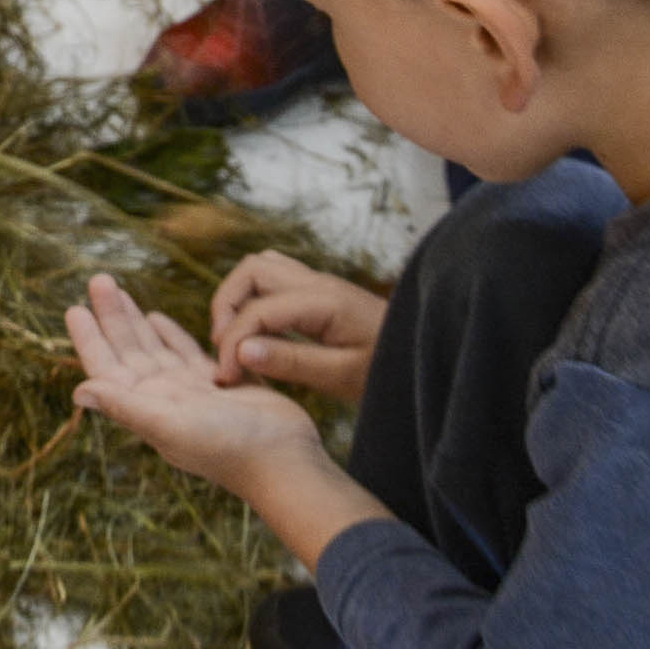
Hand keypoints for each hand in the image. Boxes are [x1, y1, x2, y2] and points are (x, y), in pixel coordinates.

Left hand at [67, 272, 320, 490]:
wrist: (283, 459)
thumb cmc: (228, 447)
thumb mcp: (170, 424)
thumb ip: (125, 406)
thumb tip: (77, 392)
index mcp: (147, 408)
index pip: (108, 368)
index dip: (90, 339)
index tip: (75, 308)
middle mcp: (164, 399)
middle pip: (129, 350)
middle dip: (113, 316)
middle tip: (99, 279)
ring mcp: (191, 391)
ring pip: (155, 347)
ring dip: (136, 321)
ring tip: (121, 291)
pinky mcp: (219, 382)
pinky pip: (187, 352)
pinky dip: (172, 334)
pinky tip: (158, 317)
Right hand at [209, 250, 386, 402]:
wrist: (426, 355)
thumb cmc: (390, 370)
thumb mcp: (343, 376)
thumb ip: (291, 362)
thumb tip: (241, 351)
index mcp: (324, 301)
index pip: (258, 310)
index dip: (232, 343)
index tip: (225, 379)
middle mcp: (318, 283)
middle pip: (252, 270)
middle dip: (227, 307)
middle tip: (224, 350)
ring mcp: (319, 284)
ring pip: (261, 269)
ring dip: (239, 299)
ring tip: (236, 341)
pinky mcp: (320, 294)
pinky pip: (275, 282)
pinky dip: (255, 301)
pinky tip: (259, 336)